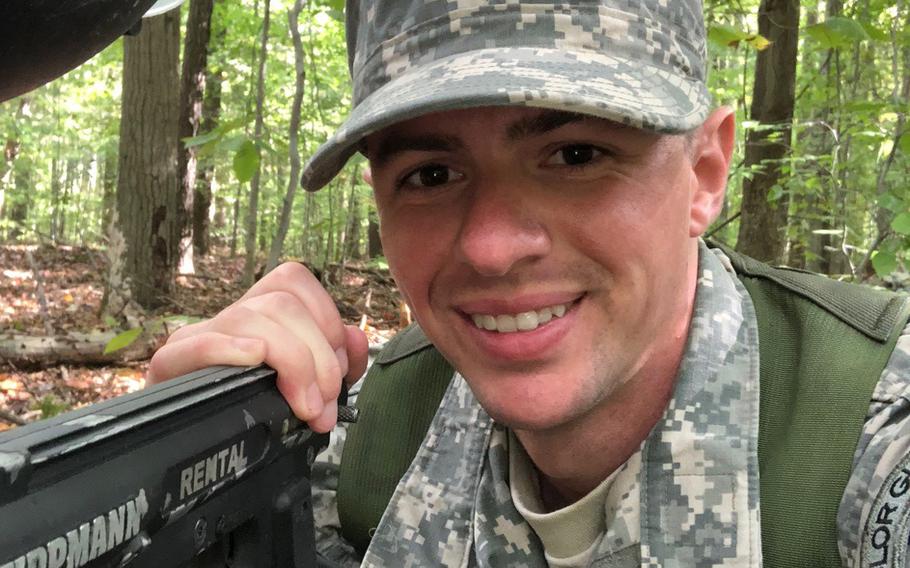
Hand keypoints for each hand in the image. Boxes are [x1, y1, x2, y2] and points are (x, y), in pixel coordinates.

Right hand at [147, 263, 369, 432]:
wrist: (198, 455)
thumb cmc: (257, 415)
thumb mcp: (312, 389)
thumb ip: (341, 363)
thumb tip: (356, 338)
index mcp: (261, 315)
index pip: (292, 280)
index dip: (326, 317)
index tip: (339, 367)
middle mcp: (229, 318)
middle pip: (280, 303)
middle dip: (316, 355)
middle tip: (323, 402)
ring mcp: (196, 338)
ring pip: (247, 317)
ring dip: (289, 361)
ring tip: (304, 406)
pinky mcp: (169, 366)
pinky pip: (196, 343)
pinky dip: (229, 348)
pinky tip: (253, 359)